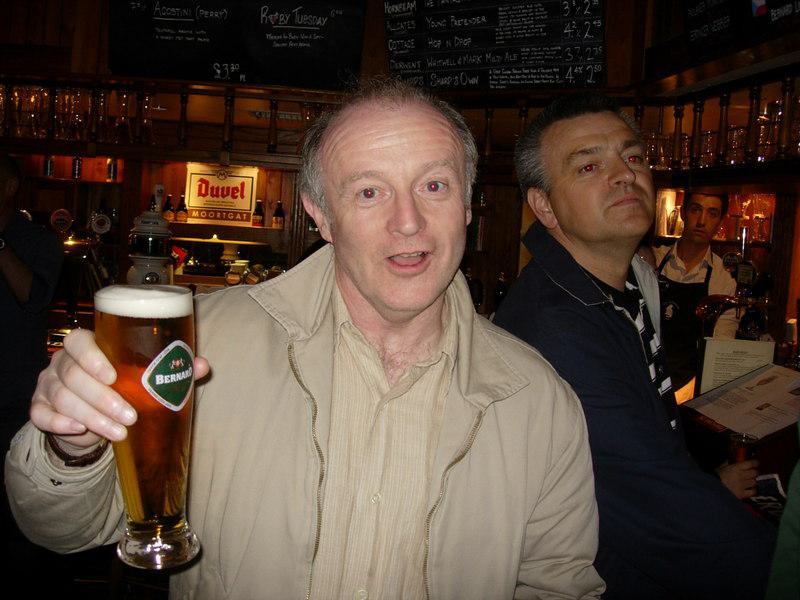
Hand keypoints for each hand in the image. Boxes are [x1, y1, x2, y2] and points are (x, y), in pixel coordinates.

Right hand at [30, 329, 208, 448]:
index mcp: (87, 346)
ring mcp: (48, 384)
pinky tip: (79, 431)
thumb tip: (202, 365)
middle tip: (130, 417)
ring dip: (91, 416)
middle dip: (102, 399)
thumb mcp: (145, 375)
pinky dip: (58, 423)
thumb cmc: (124, 384)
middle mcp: (62, 362)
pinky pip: (40, 414)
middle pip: (73, 376)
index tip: (112, 376)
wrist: (94, 414)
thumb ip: (170, 368)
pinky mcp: (39, 407)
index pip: (78, 341)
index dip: (91, 357)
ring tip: (118, 431)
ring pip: (62, 398)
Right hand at [716, 460, 758, 499]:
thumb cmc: (715, 477)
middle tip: (752, 473)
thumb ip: (728, 464)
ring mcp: (742, 485)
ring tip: (750, 482)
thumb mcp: (721, 467)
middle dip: (754, 472)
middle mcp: (741, 475)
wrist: (712, 490)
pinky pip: (753, 491)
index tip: (756, 463)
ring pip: (754, 482)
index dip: (755, 463)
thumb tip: (734, 461)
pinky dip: (752, 490)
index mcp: (735, 468)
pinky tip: (749, 489)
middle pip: (755, 473)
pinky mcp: (742, 494)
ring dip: (753, 481)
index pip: (750, 463)